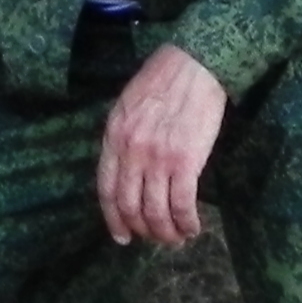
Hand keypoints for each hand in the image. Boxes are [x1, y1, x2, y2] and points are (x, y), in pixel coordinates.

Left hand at [98, 43, 225, 245]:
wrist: (195, 64)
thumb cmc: (163, 80)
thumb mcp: (128, 105)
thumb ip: (123, 138)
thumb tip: (125, 173)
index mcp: (114, 135)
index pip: (106, 189)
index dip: (113, 219)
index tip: (122, 236)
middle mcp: (132, 150)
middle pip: (130, 206)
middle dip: (143, 229)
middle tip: (156, 238)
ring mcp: (158, 157)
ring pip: (156, 212)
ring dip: (167, 233)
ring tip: (177, 237)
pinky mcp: (186, 161)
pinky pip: (182, 205)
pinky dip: (187, 223)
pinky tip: (193, 226)